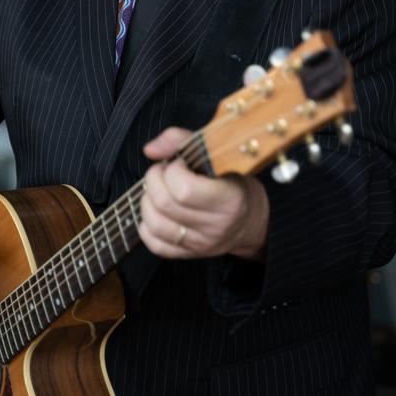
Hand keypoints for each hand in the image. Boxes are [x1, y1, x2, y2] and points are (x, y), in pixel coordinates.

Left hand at [139, 127, 268, 259]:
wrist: (249, 219)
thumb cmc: (232, 182)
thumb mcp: (217, 154)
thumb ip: (183, 141)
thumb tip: (150, 150)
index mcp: (229, 199)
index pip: (184, 189)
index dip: (172, 170)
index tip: (179, 163)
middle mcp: (216, 226)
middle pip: (165, 204)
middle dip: (154, 180)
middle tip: (163, 171)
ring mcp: (201, 243)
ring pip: (155, 224)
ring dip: (147, 200)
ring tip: (158, 189)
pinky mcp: (189, 254)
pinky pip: (154, 244)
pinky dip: (146, 225)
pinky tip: (157, 210)